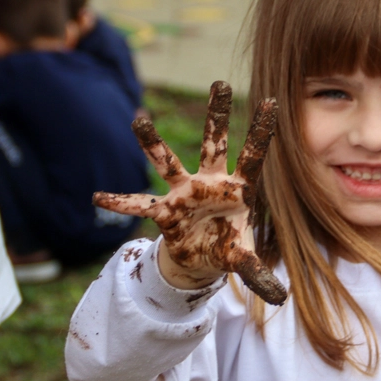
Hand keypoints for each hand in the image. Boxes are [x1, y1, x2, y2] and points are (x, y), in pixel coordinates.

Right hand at [93, 81, 287, 304]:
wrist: (203, 259)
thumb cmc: (228, 247)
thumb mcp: (244, 259)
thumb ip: (259, 274)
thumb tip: (281, 298)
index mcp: (239, 189)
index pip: (253, 156)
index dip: (260, 131)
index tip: (269, 100)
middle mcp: (210, 182)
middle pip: (213, 143)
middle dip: (215, 115)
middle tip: (219, 81)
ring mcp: (185, 193)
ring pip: (168, 161)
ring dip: (152, 143)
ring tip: (138, 118)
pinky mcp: (164, 210)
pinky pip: (139, 206)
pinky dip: (120, 203)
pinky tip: (99, 198)